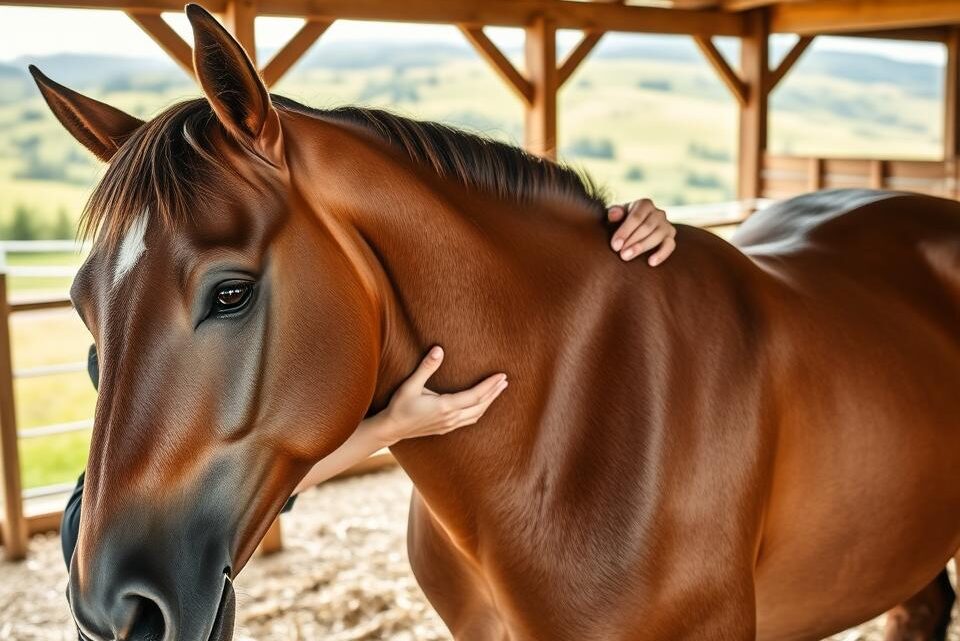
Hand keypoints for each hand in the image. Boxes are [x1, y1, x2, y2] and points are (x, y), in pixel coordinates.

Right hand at [371, 346, 507, 445]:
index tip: (501, 376)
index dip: (490, 385)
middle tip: (505, 381)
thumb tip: (438, 349)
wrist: (391, 429)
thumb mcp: (411, 385)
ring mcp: (449, 425)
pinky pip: (470, 420)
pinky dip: (480, 410)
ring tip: (498, 390)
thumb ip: (426, 367)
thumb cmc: (400, 406)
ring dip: (489, 402)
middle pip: (480, 405)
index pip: (475, 395)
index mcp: (445, 406)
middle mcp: (451, 418)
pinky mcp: (446, 428)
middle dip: (494, 393)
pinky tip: (482, 404)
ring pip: (477, 414)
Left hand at [608, 199, 676, 265]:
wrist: (633, 230)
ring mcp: (666, 225)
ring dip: (642, 247)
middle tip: (621, 254)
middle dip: (632, 241)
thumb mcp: (616, 216)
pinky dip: (662, 254)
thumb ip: (614, 213)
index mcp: (644, 204)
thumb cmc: (621, 222)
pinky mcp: (670, 237)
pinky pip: (670, 245)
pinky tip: (651, 262)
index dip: (625, 231)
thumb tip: (613, 214)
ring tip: (627, 257)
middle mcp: (658, 212)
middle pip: (647, 227)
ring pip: (658, 236)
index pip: (636, 217)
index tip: (615, 245)